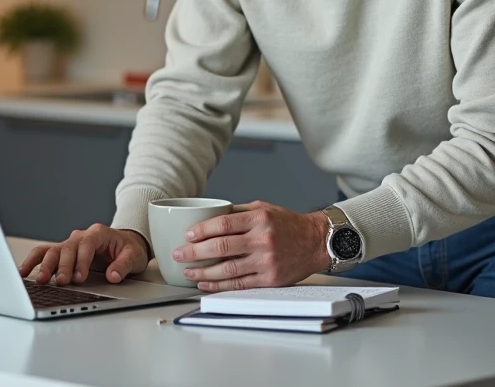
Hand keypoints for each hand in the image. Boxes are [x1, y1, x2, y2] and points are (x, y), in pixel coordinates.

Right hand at [18, 224, 149, 285]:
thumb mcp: (134, 256)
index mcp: (98, 233)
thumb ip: (123, 265)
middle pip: (67, 248)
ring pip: (53, 250)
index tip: (79, 277)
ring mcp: (70, 244)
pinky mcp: (63, 253)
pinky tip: (24, 271)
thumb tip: (113, 276)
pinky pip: (45, 254)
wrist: (125, 244)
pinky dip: (34, 261)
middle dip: (62, 266)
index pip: (86, 245)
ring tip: (40, 280)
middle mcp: (81, 237)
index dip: (81, 261)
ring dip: (45, 265)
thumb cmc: (129, 249)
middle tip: (61, 282)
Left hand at [172, 201, 328, 291]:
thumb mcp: (264, 208)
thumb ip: (237, 212)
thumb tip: (208, 217)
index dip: (201, 230)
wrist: (316, 242)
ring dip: (203, 271)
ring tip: (187, 271)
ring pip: (227, 269)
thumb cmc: (288, 224)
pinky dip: (219, 284)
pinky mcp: (270, 279)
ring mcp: (266, 261)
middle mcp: (262, 239)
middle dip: (194, 252)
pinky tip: (205, 282)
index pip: (223, 224)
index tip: (187, 235)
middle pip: (221, 247)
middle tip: (178, 254)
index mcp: (259, 218)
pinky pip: (239, 283)